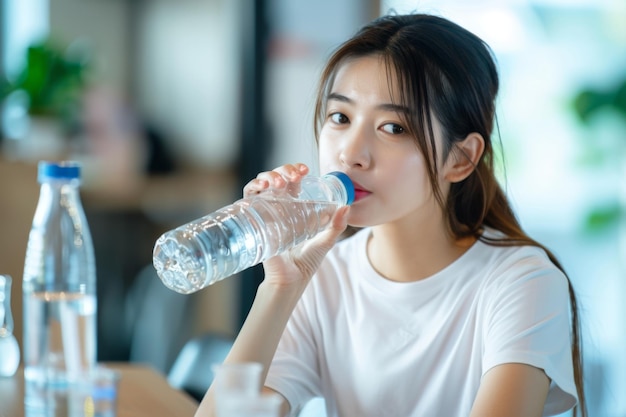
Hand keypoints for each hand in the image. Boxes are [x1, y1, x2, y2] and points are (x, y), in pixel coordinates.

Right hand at [243, 163, 349, 286]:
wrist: (290, 280)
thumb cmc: (306, 262)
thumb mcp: (325, 240)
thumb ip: (336, 225)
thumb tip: (347, 206)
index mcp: (292, 207)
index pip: (290, 181)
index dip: (294, 170)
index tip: (305, 170)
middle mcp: (276, 207)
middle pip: (275, 179)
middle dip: (283, 169)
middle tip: (295, 175)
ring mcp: (263, 213)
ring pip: (260, 184)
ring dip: (268, 176)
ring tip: (279, 181)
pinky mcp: (253, 220)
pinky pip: (247, 198)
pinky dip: (252, 187)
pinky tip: (262, 187)